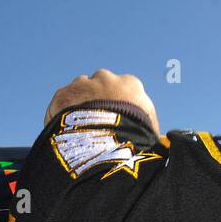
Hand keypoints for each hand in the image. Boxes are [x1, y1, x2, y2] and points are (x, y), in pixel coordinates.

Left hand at [44, 69, 159, 133]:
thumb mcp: (152, 132)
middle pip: (101, 86)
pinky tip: (65, 134)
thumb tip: (160, 143)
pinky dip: (61, 116)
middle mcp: (107, 78)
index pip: (126, 91)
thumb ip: (150, 129)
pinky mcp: (63, 94)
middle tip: (97, 126)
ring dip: (78, 107)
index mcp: (131, 85)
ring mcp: (83, 84)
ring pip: (79, 92)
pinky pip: (60, 104)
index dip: (121, 107)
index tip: (118, 122)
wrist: (105, 140)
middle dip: (98, 102)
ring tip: (79, 131)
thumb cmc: (135, 138)